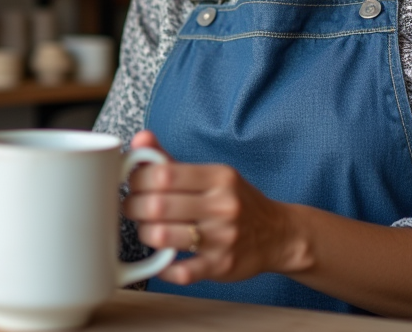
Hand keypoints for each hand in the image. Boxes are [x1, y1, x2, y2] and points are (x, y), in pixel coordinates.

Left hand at [122, 130, 303, 284]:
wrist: (279, 234)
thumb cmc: (236, 201)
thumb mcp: (211, 175)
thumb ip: (171, 161)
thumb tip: (139, 140)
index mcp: (219, 177)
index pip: (163, 173)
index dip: (137, 179)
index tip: (133, 183)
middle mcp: (222, 206)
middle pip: (157, 205)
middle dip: (134, 207)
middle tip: (133, 208)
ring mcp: (222, 238)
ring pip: (162, 237)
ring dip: (144, 234)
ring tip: (146, 229)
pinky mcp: (220, 266)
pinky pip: (179, 272)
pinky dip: (162, 267)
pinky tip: (161, 259)